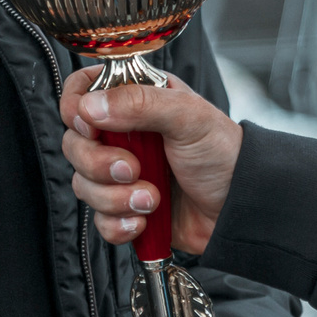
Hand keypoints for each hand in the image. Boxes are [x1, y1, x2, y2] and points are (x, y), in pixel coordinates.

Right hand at [60, 68, 242, 254]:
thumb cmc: (223, 153)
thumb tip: (90, 106)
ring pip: (83, 185)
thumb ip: (140, 103)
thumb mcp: (188, 116)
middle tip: (133, 169)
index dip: (75, 109)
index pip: (81, 92)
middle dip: (98, 164)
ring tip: (151, 200)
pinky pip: (99, 220)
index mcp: (134, 100)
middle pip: (74, 144)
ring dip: (114, 198)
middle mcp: (122, 134)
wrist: (242, 208)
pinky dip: (118, 224)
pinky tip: (144, 221)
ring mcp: (121, 173)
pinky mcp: (125, 208)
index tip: (90, 126)